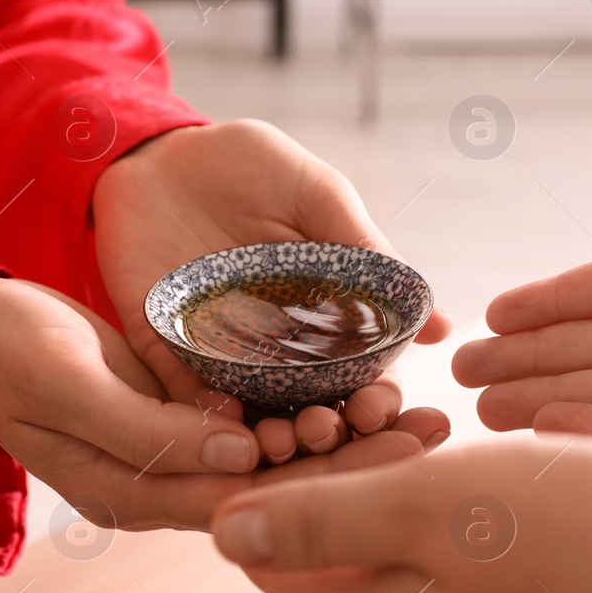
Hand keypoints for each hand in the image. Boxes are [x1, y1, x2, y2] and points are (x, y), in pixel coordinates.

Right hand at [0, 276, 431, 530]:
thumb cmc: (7, 353)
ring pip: (274, 457)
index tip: (401, 452)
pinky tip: (360, 382)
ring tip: (416, 406)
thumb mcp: (70, 384)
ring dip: (341, 435)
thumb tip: (239, 455)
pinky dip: (305, 407)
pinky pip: (254, 423)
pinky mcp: (178, 418)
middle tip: (434, 429)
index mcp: (133, 495)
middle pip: (277, 487)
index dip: (329, 481)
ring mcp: (171, 454)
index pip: (249, 503)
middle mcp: (162, 487)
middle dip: (354, 461)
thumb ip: (149, 427)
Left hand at [94, 120, 452, 462]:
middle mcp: (277, 349)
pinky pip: (183, 393)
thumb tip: (436, 321)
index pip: (361, 378)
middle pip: (311, 410)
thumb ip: (366, 252)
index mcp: (324, 318)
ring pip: (253, 417)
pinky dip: (201, 413)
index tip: (378, 408)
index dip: (375, 402)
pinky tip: (217, 421)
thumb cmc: (246, 166)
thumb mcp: (317, 195)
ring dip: (267, 439)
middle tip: (326, 430)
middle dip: (325, 433)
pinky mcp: (165, 348)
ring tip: (277, 442)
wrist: (155, 150)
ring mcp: (221, 354)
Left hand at [211, 433, 591, 592]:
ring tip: (429, 422)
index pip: (280, 567)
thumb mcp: (430, 506)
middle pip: (345, 559)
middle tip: (370, 410)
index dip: (271, 493)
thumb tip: (222, 535)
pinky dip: (463, 509)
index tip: (298, 427)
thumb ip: (323, 520)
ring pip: (413, 555)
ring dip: (404, 489)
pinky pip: (474, 560)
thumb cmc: (580, 537)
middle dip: (340, 481)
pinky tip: (495, 463)